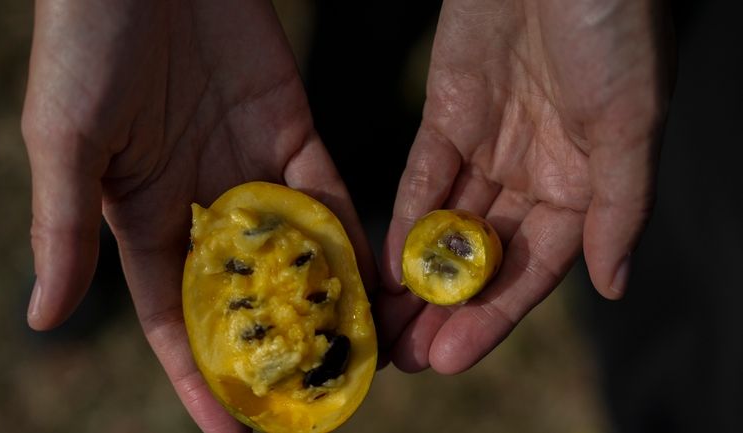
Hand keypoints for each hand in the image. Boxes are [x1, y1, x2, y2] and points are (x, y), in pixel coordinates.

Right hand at [22, 1, 373, 430]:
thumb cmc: (86, 44)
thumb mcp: (66, 140)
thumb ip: (65, 228)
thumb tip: (43, 320)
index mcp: (142, 215)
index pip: (174, 315)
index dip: (197, 372)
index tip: (229, 427)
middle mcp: (201, 202)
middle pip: (244, 293)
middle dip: (272, 345)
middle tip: (311, 399)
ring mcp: (249, 166)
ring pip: (294, 249)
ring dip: (320, 298)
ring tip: (353, 353)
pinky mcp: (291, 126)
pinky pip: (325, 191)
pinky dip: (346, 231)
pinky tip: (368, 276)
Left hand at [379, 0, 670, 372]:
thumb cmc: (609, 26)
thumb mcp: (629, 120)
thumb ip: (619, 205)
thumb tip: (614, 284)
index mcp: (584, 183)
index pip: (535, 268)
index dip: (495, 317)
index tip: (452, 357)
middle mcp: (535, 174)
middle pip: (486, 257)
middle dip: (448, 309)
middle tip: (408, 357)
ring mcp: (488, 146)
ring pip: (448, 227)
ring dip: (418, 277)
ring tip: (388, 326)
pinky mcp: (447, 116)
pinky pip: (424, 178)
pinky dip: (405, 219)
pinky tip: (386, 262)